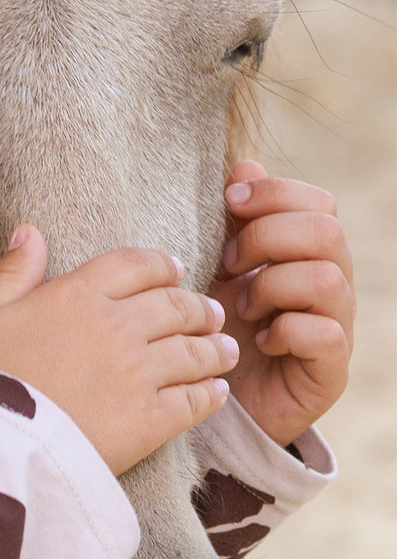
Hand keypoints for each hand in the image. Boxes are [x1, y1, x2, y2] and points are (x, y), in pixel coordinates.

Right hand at [0, 227, 237, 475]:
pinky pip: (194, 401)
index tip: (174, 270)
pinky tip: (219, 392)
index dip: (160, 265)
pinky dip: (212, 394)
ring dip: (215, 348)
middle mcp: (115, 327)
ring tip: (226, 349)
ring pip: (192, 351)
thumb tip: (29, 231)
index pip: (133, 265)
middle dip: (197, 306)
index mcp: (75, 295)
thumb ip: (11, 272)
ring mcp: (137, 374)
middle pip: (173, 305)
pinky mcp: (149, 421)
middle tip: (212, 311)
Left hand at [210, 160, 354, 447]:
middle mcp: (333, 280)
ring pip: (328, 278)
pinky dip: (285, 330)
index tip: (228, 203)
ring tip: (241, 306)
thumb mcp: (219, 262)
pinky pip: (326, 333)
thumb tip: (245, 165)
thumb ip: (235, 217)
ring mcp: (338, 324)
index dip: (274, 192)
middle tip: (229, 262)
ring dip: (271, 285)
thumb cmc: (222, 320)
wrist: (222, 393)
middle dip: (267, 237)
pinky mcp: (332, 368)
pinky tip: (260, 338)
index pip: (318, 200)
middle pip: (326, 230)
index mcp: (309, 249)